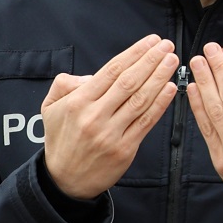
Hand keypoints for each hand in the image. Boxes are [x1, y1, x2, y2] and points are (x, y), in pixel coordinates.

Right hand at [40, 35, 179, 200]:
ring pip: (140, 99)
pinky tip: (170, 89)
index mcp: (78, 102)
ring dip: (160, 78)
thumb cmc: (61, 140)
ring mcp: (111, 133)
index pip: (111, 71)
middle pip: (129, 82)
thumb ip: (64, 84)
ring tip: (172, 62)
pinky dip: (160, 104)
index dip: (134, 54)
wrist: (65, 180)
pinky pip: (146, 121)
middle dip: (151, 61)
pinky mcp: (124, 149)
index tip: (150, 42)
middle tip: (167, 46)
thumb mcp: (49, 108)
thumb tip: (89, 75)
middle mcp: (94, 116)